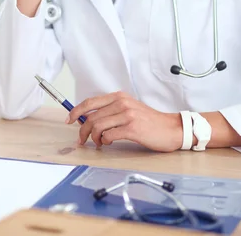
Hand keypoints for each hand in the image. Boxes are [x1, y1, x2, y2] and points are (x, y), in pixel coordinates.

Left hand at [66, 91, 182, 151]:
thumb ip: (111, 111)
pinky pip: (109, 135)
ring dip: (93, 138)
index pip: (90, 102)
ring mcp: (127, 114)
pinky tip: (108, 143)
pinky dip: (104, 141)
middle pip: (91, 116)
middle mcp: (122, 103)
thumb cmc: (149, 121)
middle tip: (82, 140)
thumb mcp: (129, 109)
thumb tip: (88, 119)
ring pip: (98, 126)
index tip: (69, 119)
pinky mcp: (132, 128)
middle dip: (82, 130)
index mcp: (119, 96)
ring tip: (98, 143)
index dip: (76, 111)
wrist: (171, 128)